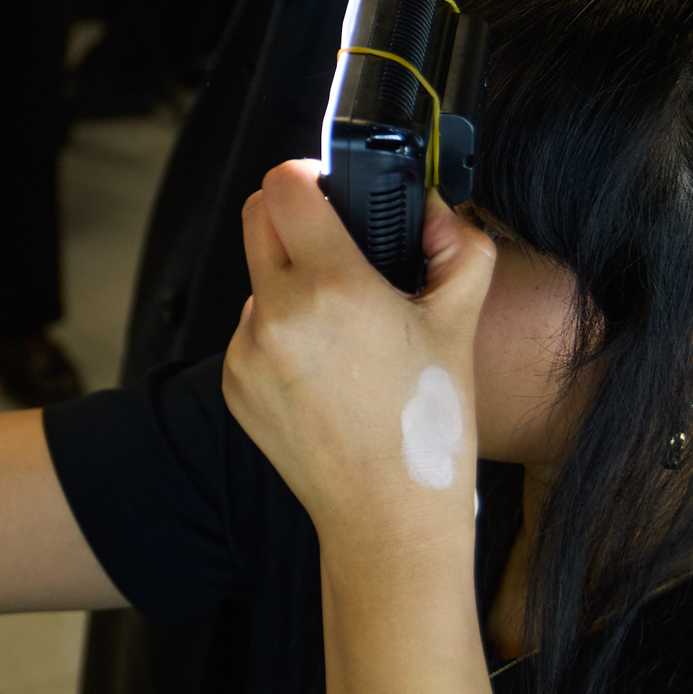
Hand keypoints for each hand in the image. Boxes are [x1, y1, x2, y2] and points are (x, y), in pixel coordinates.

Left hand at [221, 161, 494, 547]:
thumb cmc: (427, 428)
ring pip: (256, 278)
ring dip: (288, 280)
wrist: (388, 517)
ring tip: (343, 327)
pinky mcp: (233, 385)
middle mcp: (277, 315)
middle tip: (335, 241)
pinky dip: (280, 333)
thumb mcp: (459, 324)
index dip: (308, 175)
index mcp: (331, 287)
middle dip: (292, 215)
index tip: (329, 190)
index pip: (284, 186)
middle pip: (256, 218)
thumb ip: (458, 248)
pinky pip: (250, 331)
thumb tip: (436, 210)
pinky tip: (324, 369)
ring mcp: (247, 352)